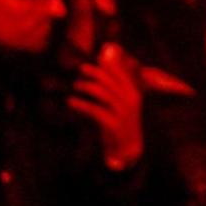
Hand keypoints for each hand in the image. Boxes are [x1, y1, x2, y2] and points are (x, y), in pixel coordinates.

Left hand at [70, 45, 145, 169]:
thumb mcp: (118, 102)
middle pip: (111, 80)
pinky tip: (71, 102)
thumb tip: (106, 59)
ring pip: (104, 93)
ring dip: (87, 87)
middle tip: (81, 69)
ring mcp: (123, 113)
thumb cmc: (120, 122)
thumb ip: (112, 84)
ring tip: (76, 86)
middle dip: (95, 72)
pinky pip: (96, 110)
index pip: (121, 72)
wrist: (128, 149)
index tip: (96, 57)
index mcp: (133, 92)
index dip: (108, 63)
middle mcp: (131, 100)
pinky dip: (82, 104)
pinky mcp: (114, 125)